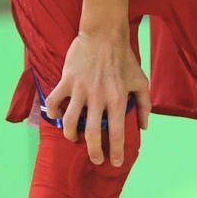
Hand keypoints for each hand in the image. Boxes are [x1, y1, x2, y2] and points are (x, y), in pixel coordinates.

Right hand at [46, 30, 150, 165]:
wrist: (104, 34)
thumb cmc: (125, 58)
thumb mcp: (141, 80)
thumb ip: (144, 104)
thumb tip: (144, 126)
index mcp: (119, 99)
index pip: (118, 132)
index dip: (116, 151)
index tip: (114, 163)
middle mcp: (99, 98)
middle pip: (93, 133)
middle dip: (93, 151)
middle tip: (95, 159)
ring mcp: (81, 90)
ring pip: (69, 122)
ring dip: (70, 135)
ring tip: (74, 139)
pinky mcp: (67, 81)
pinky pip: (54, 102)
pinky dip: (51, 112)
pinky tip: (55, 116)